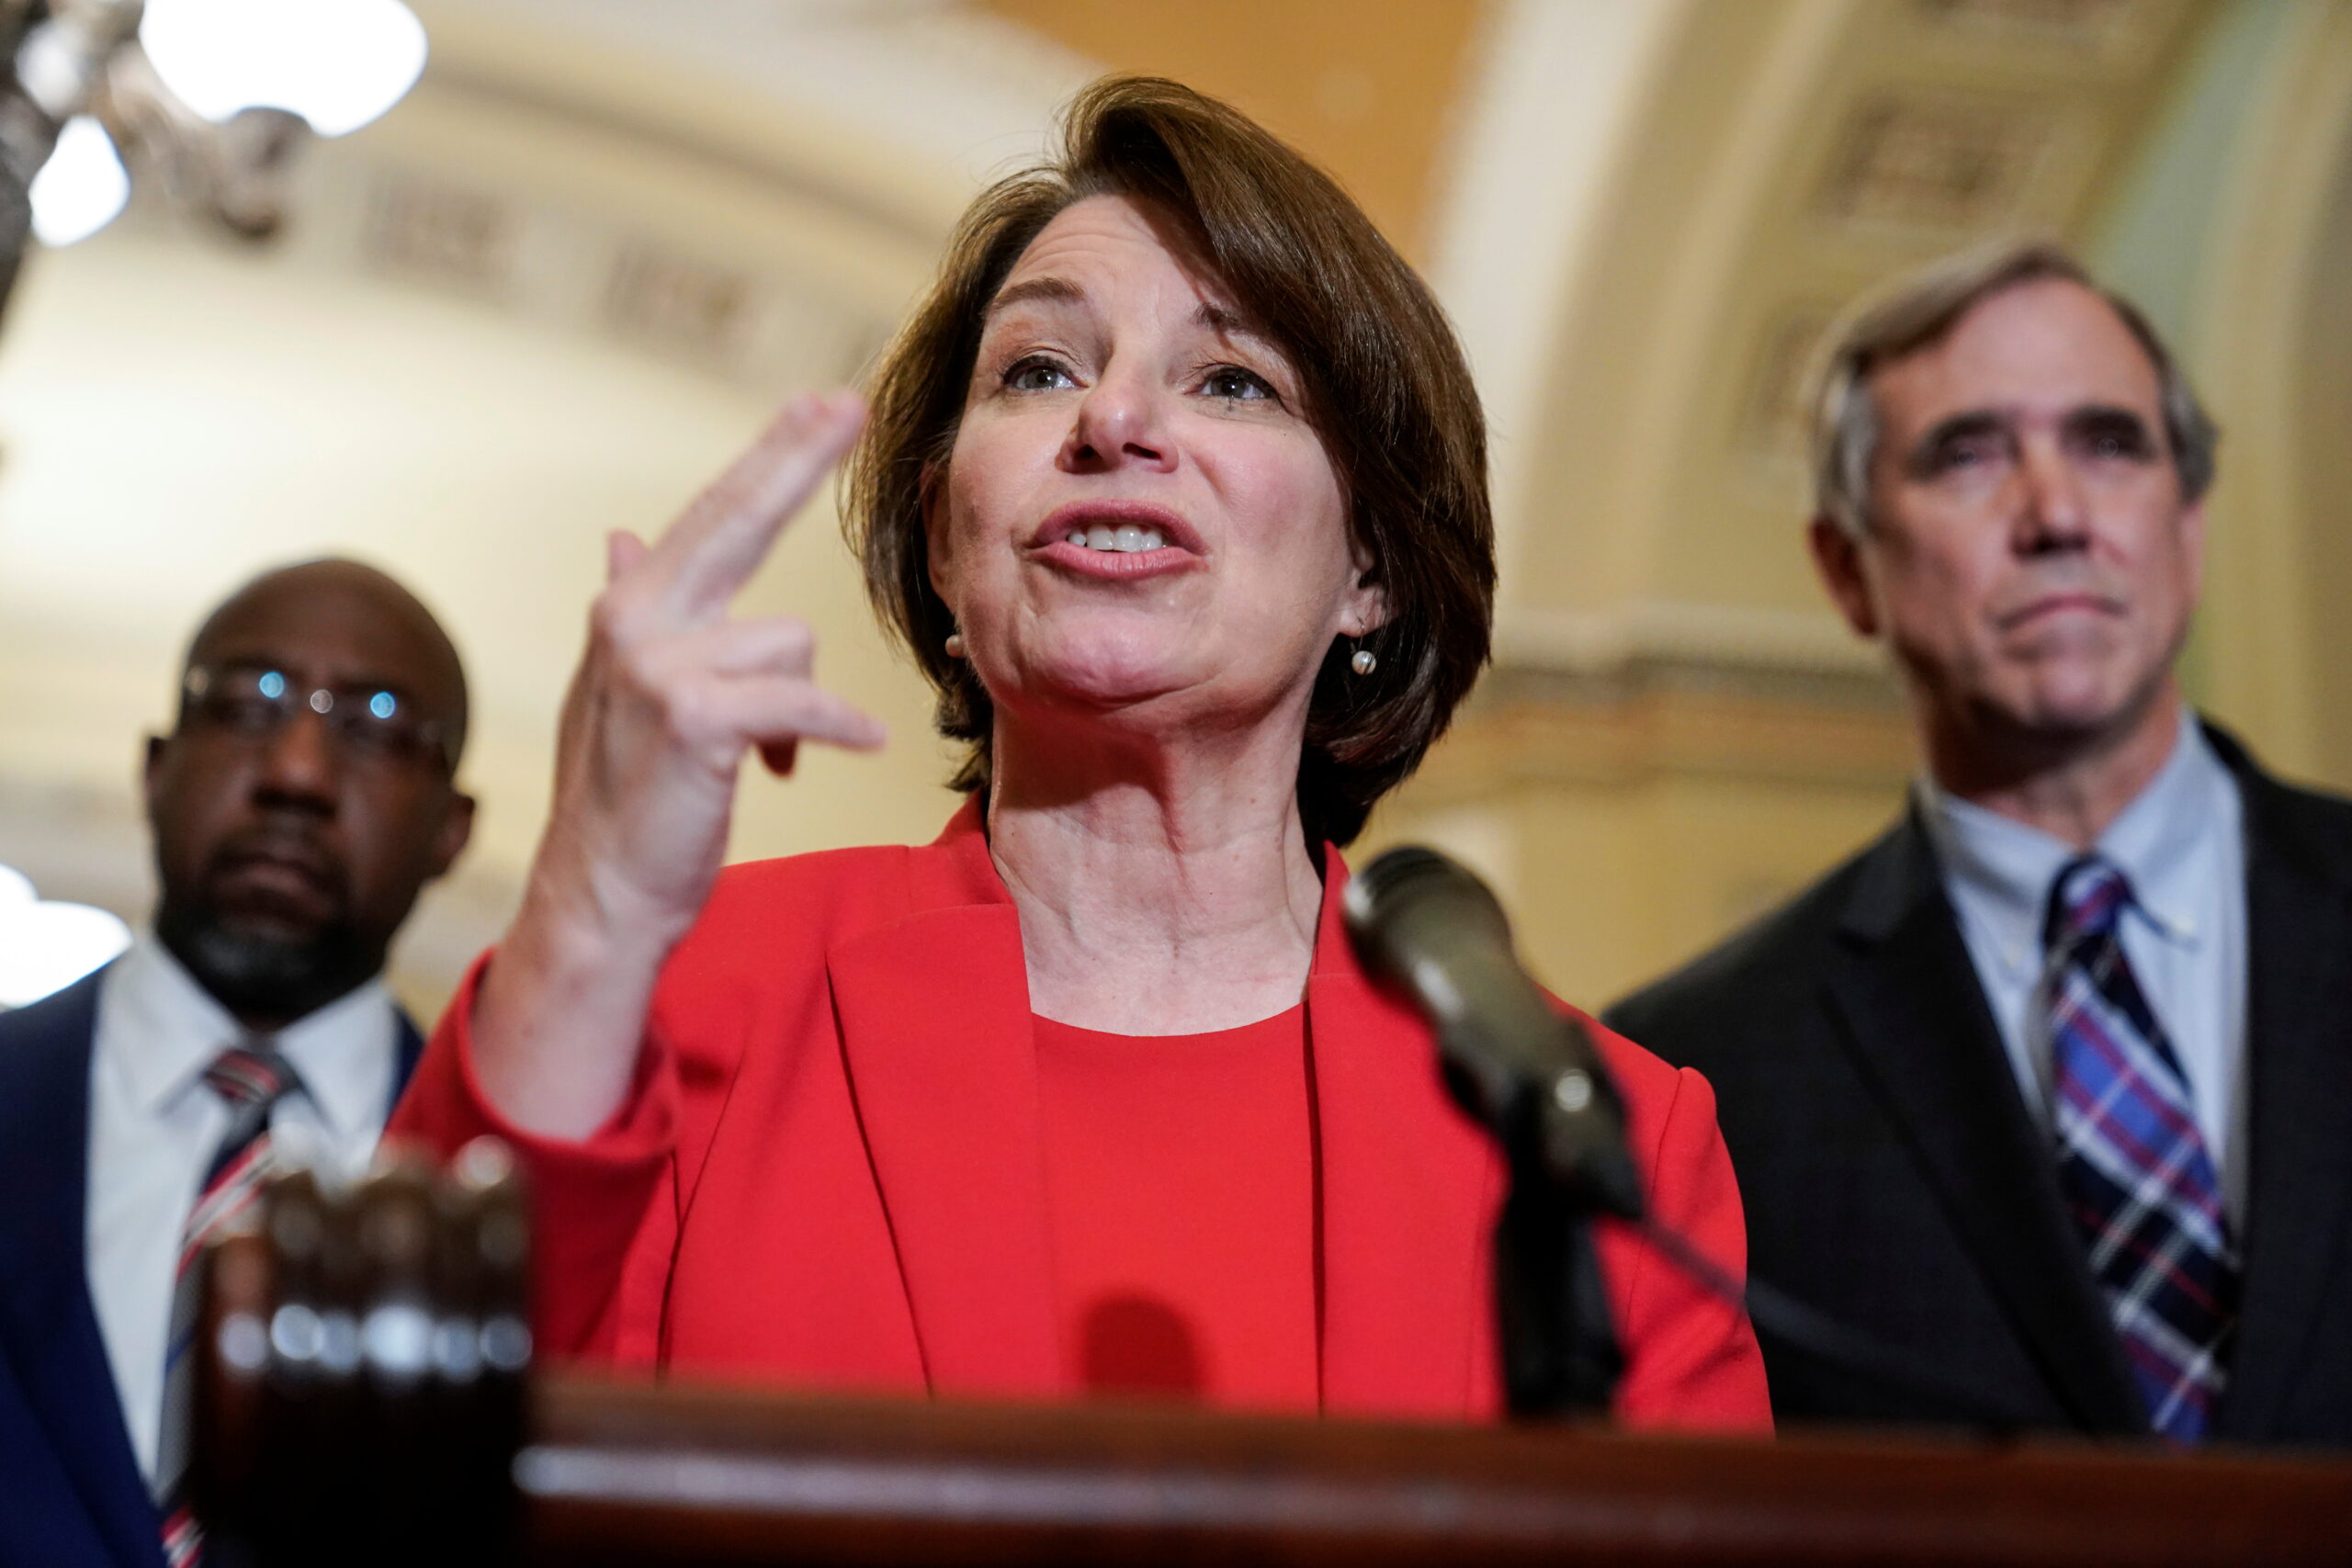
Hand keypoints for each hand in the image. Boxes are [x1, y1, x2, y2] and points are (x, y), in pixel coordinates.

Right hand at [540, 390, 883, 945]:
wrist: (601, 893)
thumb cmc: (628, 795)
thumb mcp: (619, 692)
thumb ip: (636, 610)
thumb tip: (622, 537)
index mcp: (632, 610)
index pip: (714, 514)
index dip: (770, 456)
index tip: (818, 402)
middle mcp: (636, 621)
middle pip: (738, 520)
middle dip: (796, 457)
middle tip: (851, 403)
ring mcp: (659, 667)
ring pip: (789, 644)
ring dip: (796, 707)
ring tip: (763, 758)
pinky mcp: (695, 719)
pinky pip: (801, 705)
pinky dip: (832, 732)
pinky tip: (852, 748)